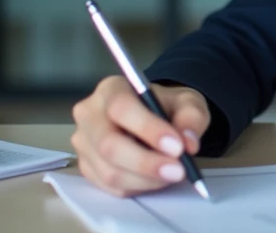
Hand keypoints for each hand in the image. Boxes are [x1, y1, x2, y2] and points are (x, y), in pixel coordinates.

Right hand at [71, 76, 210, 196]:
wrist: (154, 118)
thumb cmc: (166, 107)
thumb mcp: (187, 103)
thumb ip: (191, 118)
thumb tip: (188, 143)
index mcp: (111, 89)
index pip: (121, 107)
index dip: (148, 129)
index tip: (176, 146)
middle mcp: (90, 114)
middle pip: (108, 144)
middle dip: (146, 162)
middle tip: (178, 170)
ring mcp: (84, 143)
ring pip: (109, 171)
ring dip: (145, 178)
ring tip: (173, 174)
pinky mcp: (87, 167)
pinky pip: (109, 186)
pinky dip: (137, 186)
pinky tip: (156, 179)